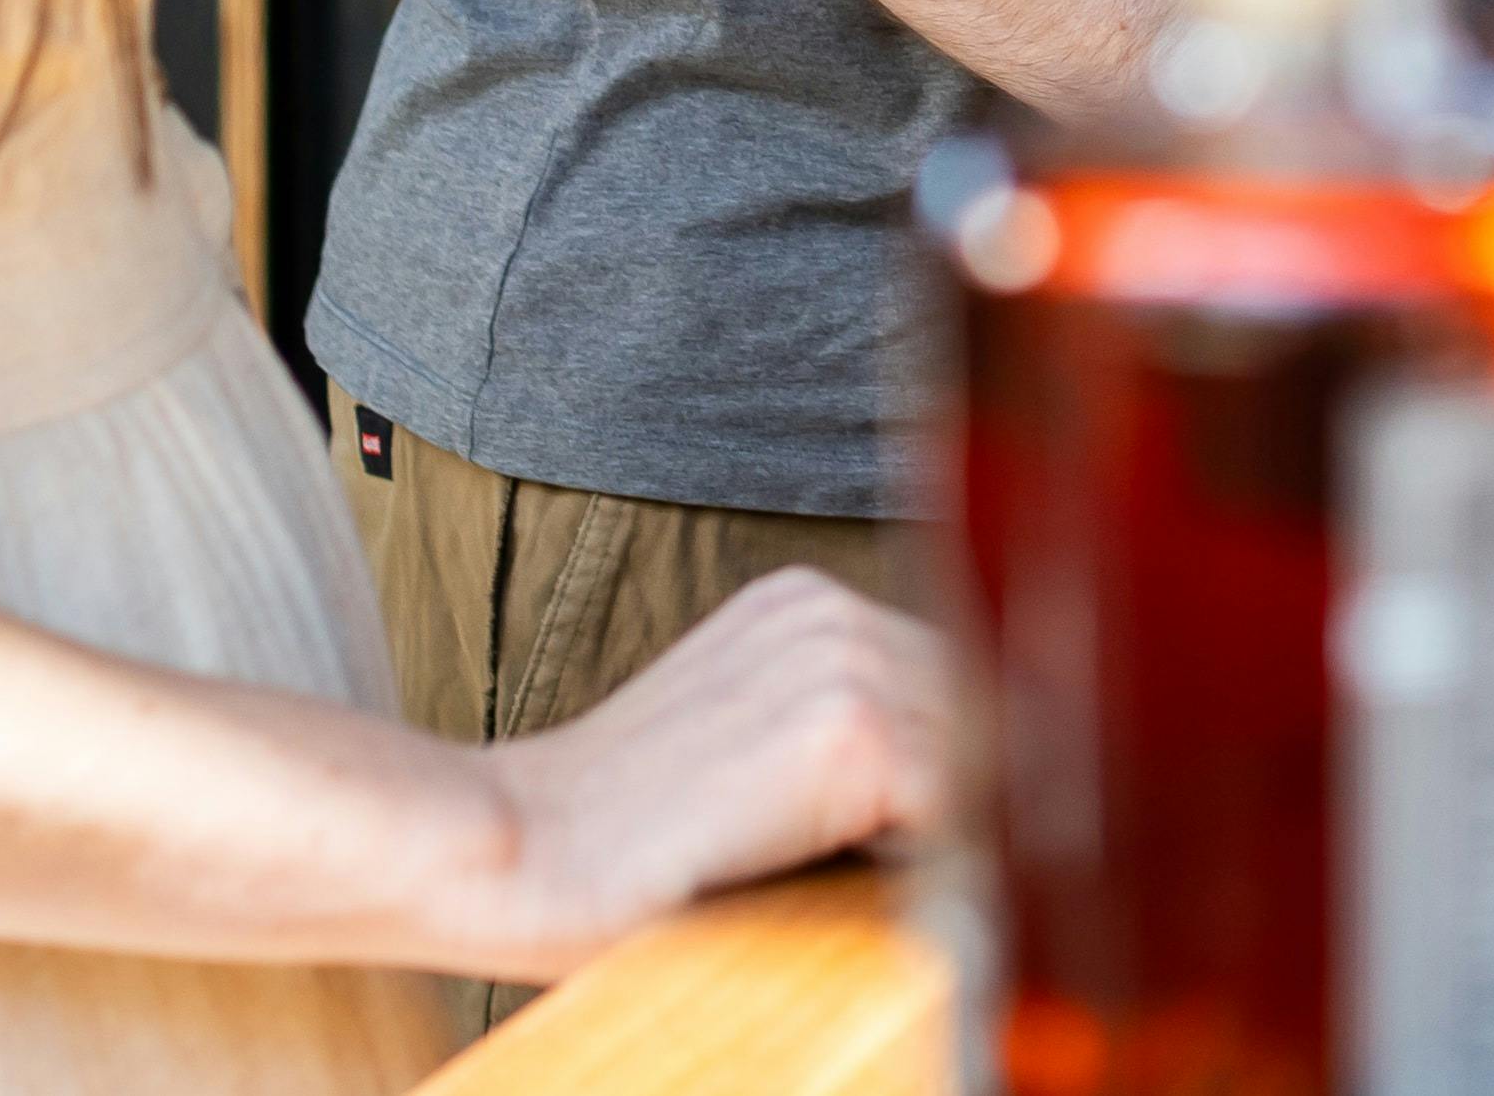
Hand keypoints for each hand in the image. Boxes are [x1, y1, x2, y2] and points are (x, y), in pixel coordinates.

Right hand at [443, 570, 944, 980]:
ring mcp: (841, 663)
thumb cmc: (611, 828)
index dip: (955, 757)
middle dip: (967, 785)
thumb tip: (951, 782)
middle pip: (974, 703)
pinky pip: (957, 803)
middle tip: (922, 863)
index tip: (939, 822)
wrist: (516, 853)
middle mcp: (830, 611)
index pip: (945, 675)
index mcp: (803, 602)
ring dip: (957, 820)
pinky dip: (944, 856)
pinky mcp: (846, 735)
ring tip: (897, 878)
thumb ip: (828, 728)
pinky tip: (886, 890)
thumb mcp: (732, 734)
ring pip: (977, 752)